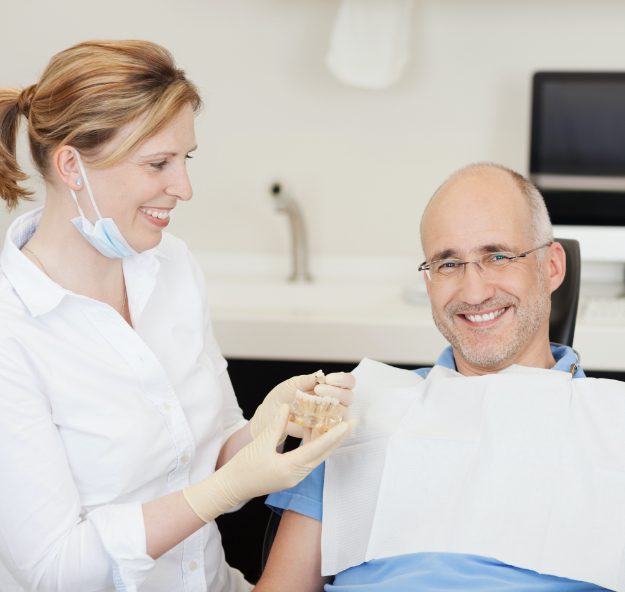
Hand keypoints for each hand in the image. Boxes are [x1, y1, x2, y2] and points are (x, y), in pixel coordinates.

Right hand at [183, 405, 354, 521]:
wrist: (232, 487)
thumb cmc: (243, 467)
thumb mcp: (260, 442)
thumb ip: (277, 424)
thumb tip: (289, 406)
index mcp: (290, 468)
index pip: (317, 449)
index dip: (333, 435)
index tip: (348, 424)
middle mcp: (297, 474)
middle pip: (323, 453)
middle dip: (338, 437)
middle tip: (353, 421)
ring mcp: (295, 475)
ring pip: (316, 455)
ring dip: (327, 439)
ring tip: (338, 422)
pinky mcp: (290, 473)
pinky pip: (308, 457)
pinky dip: (314, 443)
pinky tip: (316, 430)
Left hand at [248, 371, 354, 439]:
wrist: (267, 416)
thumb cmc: (281, 397)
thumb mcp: (291, 385)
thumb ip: (306, 380)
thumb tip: (320, 375)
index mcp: (328, 387)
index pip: (347, 382)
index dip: (342, 380)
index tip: (328, 379)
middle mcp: (333, 402)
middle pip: (349, 398)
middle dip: (337, 393)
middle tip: (318, 390)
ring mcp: (329, 418)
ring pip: (343, 415)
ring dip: (332, 409)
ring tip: (314, 407)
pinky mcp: (322, 433)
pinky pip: (330, 432)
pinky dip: (323, 427)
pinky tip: (311, 423)